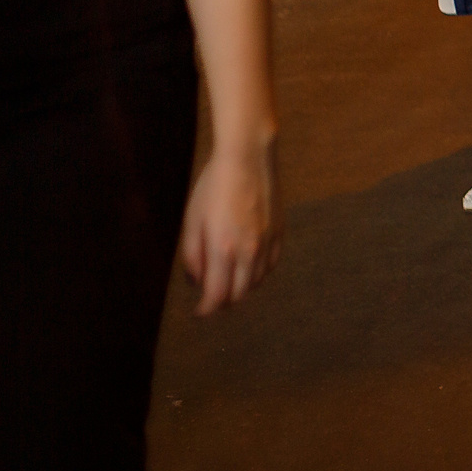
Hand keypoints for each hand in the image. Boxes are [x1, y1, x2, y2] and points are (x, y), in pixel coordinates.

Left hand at [181, 140, 279, 315]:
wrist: (248, 158)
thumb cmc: (213, 187)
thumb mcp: (192, 221)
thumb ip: (192, 256)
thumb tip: (197, 281)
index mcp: (223, 249)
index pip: (217, 295)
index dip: (206, 309)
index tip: (198, 311)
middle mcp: (249, 251)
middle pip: (238, 295)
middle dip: (222, 302)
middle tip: (211, 298)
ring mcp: (267, 243)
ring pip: (256, 282)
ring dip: (240, 288)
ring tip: (227, 281)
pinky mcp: (279, 233)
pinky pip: (270, 266)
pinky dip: (258, 274)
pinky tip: (247, 266)